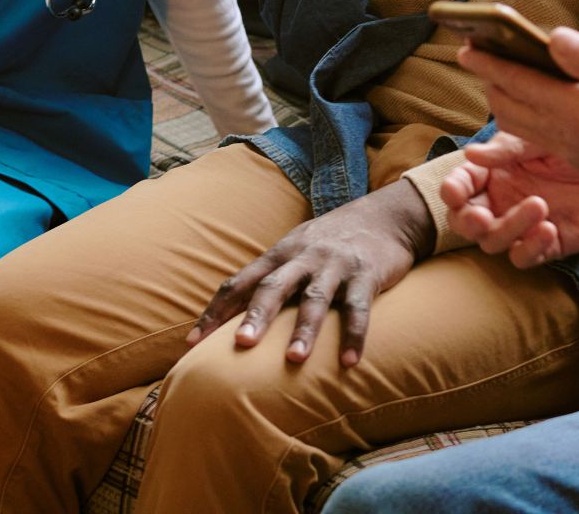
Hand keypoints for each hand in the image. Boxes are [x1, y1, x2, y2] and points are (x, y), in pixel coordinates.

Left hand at [187, 180, 435, 366]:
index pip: (241, 281)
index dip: (216, 310)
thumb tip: (230, 316)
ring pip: (315, 298)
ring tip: (294, 360)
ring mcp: (335, 265)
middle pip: (274, 286)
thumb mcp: (297, 249)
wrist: (386, 215)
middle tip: (241, 345)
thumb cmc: (331, 240)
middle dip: (256, 316)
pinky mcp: (366, 275)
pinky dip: (355, 335)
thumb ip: (270, 277)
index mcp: (280, 254)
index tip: (193, 344)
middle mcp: (304, 257)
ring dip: (304, 329)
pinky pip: (359, 308)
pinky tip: (350, 362)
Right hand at [442, 132, 578, 267]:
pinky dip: (530, 248)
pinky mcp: (549, 243)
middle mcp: (504, 199)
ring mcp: (524, 224)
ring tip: (539, 206)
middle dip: (467, 221)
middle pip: (466, 221)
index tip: (455, 191)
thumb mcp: (540, 137)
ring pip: (494, 241)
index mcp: (496, 170)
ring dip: (508, 228)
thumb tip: (470, 153)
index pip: (460, 184)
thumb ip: (507, 149)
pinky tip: (548, 229)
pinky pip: (525, 257)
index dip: (452, 190)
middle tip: (482, 217)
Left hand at [459, 28, 578, 207]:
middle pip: (506, 106)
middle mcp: (563, 133)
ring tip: (496, 72)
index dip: (488, 63)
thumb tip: (554, 39)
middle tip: (476, 52)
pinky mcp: (576, 155)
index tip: (466, 45)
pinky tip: (526, 98)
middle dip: (487, 79)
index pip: (517, 83)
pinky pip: (532, 135)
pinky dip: (517, 114)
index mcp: (574, 110)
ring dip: (499, 98)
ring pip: (515, 124)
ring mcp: (568, 148)